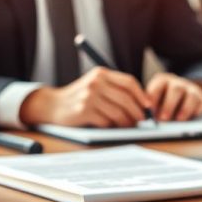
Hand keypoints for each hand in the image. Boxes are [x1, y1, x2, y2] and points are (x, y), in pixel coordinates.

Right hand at [18, 67, 152, 126]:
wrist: (53, 105)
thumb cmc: (79, 97)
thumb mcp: (95, 85)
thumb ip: (114, 89)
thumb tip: (142, 104)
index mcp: (101, 73)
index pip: (129, 82)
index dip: (142, 95)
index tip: (148, 106)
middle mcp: (95, 82)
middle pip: (126, 98)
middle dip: (137, 112)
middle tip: (141, 121)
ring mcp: (89, 97)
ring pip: (118, 112)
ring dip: (126, 122)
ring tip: (128, 126)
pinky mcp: (84, 111)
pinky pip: (106, 121)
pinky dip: (112, 126)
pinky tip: (112, 127)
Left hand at [146, 73, 201, 121]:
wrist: (187, 95)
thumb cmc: (165, 100)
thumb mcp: (156, 100)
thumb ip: (151, 107)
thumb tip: (148, 121)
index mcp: (162, 80)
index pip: (157, 87)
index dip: (153, 98)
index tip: (149, 109)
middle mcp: (177, 82)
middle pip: (174, 91)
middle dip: (168, 105)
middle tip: (162, 119)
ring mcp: (191, 89)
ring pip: (189, 96)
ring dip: (184, 109)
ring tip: (178, 120)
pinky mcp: (201, 98)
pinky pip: (200, 103)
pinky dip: (195, 111)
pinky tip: (190, 119)